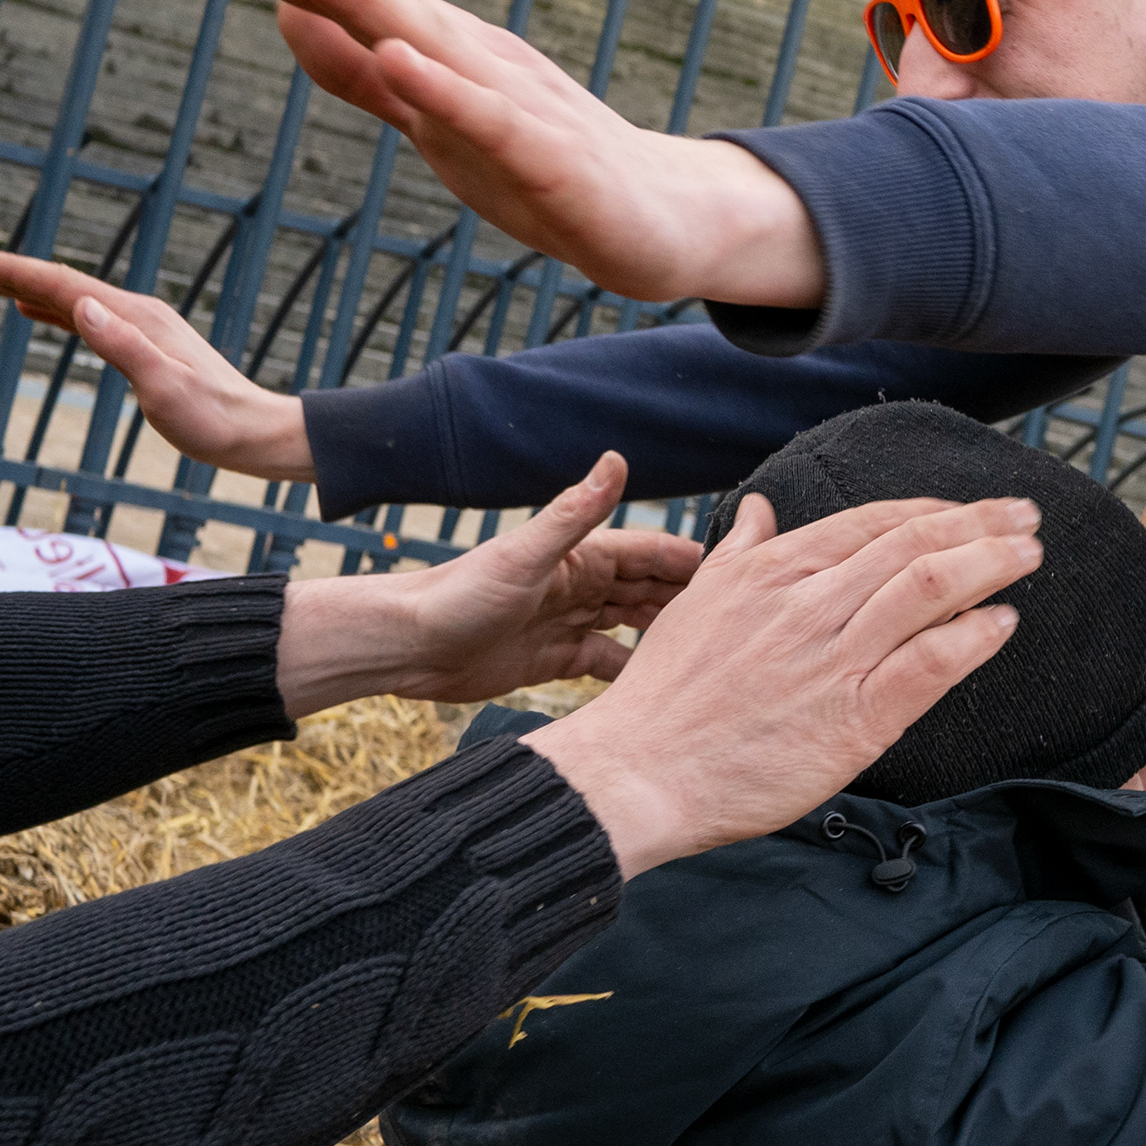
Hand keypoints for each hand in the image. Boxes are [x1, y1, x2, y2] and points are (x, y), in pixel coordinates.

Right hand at [0, 247, 314, 479]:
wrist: (255, 434)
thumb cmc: (212, 421)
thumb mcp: (164, 389)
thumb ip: (123, 347)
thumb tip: (82, 305)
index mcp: (132, 315)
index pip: (56, 282)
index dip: (3, 269)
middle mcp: (133, 310)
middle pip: (56, 280)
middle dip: (1, 269)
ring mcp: (138, 324)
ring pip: (66, 295)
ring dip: (20, 283)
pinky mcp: (141, 342)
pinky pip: (83, 315)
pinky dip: (50, 306)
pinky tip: (30, 309)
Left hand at [181, 0, 823, 307]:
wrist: (665, 220)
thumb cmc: (544, 169)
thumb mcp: (429, 118)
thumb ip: (358, 69)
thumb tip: (281, 11)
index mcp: (439, 49)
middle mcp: (472, 57)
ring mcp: (513, 102)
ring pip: (421, 37)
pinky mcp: (552, 159)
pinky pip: (490, 119)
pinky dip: (442, 86)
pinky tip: (397, 57)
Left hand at [273, 455, 707, 714]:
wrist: (407, 647)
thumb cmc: (458, 595)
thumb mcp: (525, 555)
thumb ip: (574, 512)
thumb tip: (617, 459)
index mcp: (579, 556)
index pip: (650, 554)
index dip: (692, 562)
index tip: (739, 571)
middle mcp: (578, 585)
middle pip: (649, 590)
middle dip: (689, 599)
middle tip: (738, 619)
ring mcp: (567, 621)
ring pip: (633, 623)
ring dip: (667, 633)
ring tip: (710, 651)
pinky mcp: (553, 658)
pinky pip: (606, 662)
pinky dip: (632, 670)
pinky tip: (661, 686)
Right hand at [522, 494, 1038, 875]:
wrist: (638, 773)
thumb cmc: (663, 698)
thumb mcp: (695, 603)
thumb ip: (737, 553)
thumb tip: (760, 510)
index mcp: (772, 572)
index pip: (871, 522)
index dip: (932, 510)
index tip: (970, 508)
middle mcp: (809, 604)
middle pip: (914, 543)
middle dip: (980, 522)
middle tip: (1027, 515)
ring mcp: (834, 658)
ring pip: (931, 588)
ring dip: (991, 564)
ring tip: (1029, 554)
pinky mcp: (854, 718)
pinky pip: (930, 663)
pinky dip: (974, 638)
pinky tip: (1002, 624)